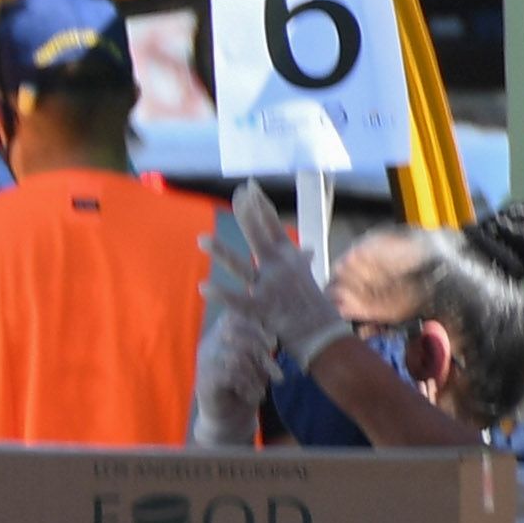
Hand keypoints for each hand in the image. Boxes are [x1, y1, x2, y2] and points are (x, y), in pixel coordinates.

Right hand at [190, 302, 275, 445]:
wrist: (229, 417)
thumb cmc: (247, 383)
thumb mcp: (257, 359)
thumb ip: (263, 342)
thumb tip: (282, 328)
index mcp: (220, 334)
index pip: (235, 316)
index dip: (256, 326)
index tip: (273, 343)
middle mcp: (209, 345)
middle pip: (236, 333)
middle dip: (261, 349)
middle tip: (275, 370)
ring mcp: (204, 363)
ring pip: (236, 355)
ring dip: (257, 373)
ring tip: (264, 386)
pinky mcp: (205, 381)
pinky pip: (231, 375)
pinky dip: (249, 386)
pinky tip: (254, 395)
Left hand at [209, 183, 345, 362]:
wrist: (323, 335)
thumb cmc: (311, 304)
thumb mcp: (306, 277)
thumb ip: (299, 260)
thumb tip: (306, 248)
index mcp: (288, 258)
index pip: (272, 226)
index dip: (260, 206)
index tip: (249, 187)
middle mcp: (278, 268)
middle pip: (260, 236)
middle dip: (248, 215)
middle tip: (237, 194)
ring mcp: (268, 289)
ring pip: (241, 267)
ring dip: (222, 253)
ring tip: (200, 238)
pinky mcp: (259, 311)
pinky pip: (237, 302)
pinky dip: (222, 295)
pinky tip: (203, 287)